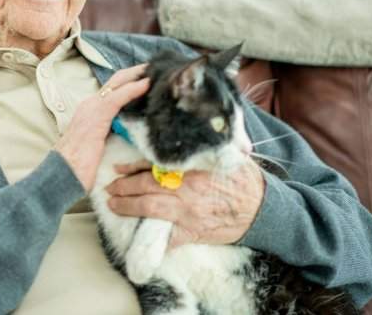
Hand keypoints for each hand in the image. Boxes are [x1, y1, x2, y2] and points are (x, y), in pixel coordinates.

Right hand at [55, 64, 149, 190]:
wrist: (60, 175)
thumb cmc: (77, 168)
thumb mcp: (96, 146)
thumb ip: (109, 135)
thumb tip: (126, 134)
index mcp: (89, 110)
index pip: (113, 89)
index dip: (130, 80)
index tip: (148, 77)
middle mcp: (89, 104)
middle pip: (117, 80)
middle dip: (137, 72)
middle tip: (156, 67)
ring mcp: (91, 108)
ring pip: (118, 83)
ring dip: (138, 75)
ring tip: (156, 70)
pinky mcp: (96, 117)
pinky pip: (117, 97)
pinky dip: (133, 88)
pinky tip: (146, 84)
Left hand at [105, 158, 264, 246]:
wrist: (262, 208)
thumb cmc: (241, 179)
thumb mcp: (221, 155)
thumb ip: (198, 148)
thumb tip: (177, 134)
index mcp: (191, 168)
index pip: (153, 165)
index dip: (132, 167)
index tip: (118, 168)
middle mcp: (186, 189)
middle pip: (145, 186)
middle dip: (123, 188)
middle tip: (109, 188)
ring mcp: (188, 212)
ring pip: (149, 209)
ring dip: (127, 207)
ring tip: (113, 205)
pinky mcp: (193, 231)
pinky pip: (168, 237)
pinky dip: (152, 238)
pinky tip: (137, 237)